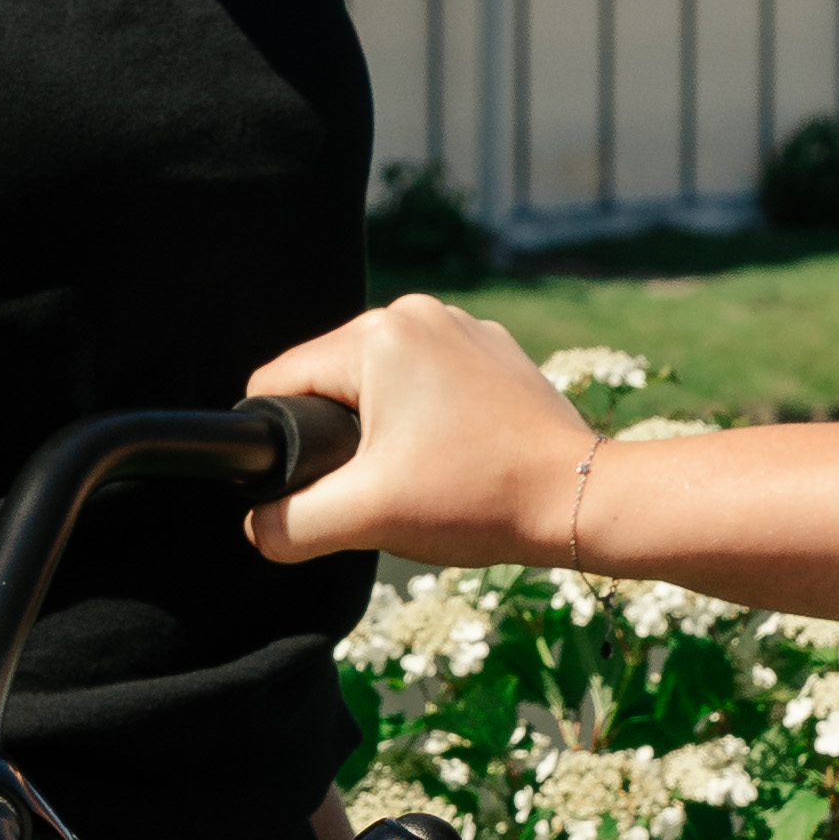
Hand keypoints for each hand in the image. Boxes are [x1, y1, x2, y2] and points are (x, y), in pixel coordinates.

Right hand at [245, 292, 621, 570]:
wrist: (580, 497)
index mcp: (376, 335)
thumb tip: (258, 526)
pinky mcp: (493, 350)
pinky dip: (427, 419)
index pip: (280, 380)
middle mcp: (416, 313)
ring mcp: (461, 327)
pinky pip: (430, 380)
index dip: (277, 439)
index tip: (312, 483)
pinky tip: (452, 457)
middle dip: (335, 435)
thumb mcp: (364, 517)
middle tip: (375, 487)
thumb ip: (288, 524)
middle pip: (331, 379)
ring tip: (418, 475)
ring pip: (381, 381)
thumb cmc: (475, 498)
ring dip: (382, 428)